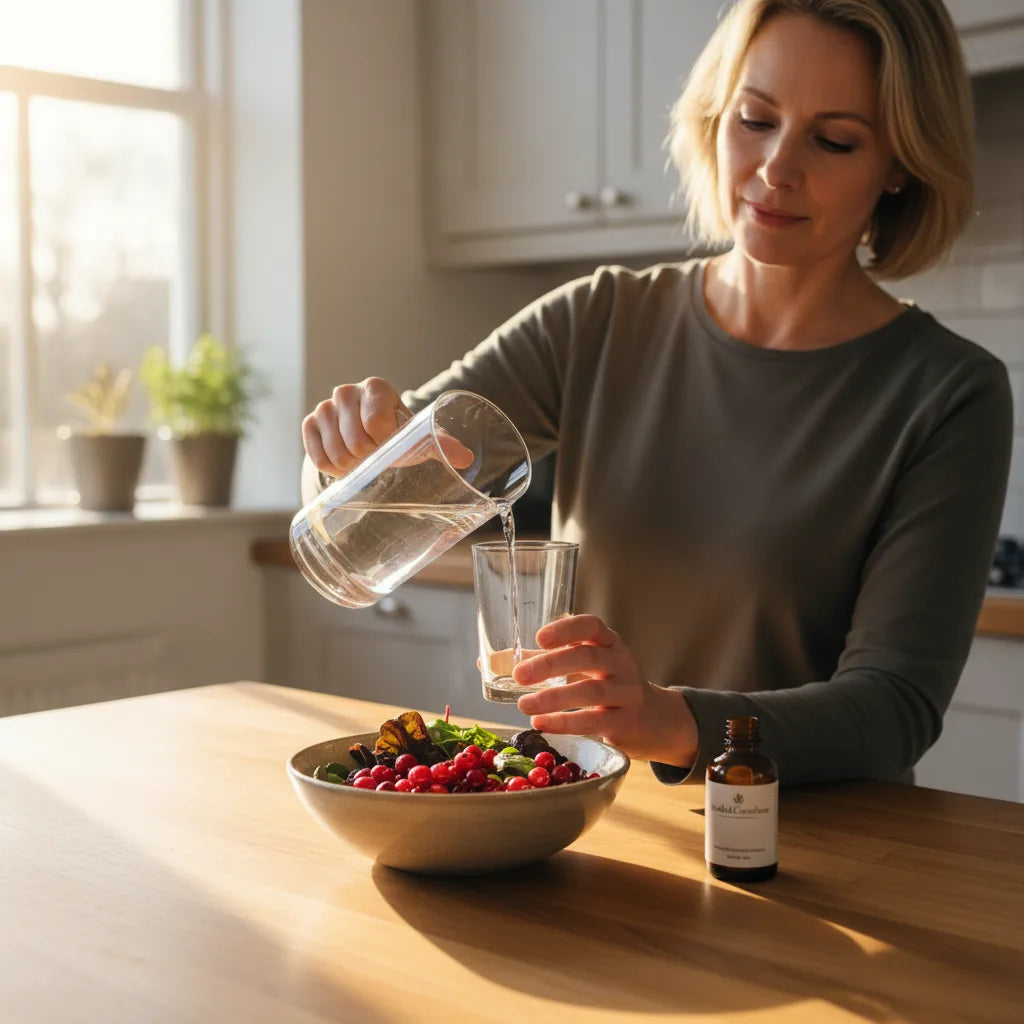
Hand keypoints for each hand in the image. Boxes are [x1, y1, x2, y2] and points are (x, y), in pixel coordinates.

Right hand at [301, 377, 472, 477]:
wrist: (364, 433)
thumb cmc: (396, 434)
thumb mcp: (418, 437)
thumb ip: (441, 445)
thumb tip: (466, 459)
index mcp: (377, 388)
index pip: (376, 425)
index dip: (385, 445)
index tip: (391, 446)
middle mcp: (347, 392)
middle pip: (355, 442)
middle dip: (368, 459)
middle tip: (376, 458)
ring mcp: (325, 406)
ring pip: (336, 453)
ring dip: (351, 467)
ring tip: (362, 462)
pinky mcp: (309, 423)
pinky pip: (317, 458)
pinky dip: (332, 469)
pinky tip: (344, 465)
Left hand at [512, 614, 697, 766]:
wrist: (651, 719)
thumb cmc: (606, 684)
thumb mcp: (582, 666)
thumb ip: (541, 661)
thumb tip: (488, 661)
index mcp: (608, 642)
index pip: (591, 626)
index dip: (566, 629)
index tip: (539, 638)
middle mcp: (621, 662)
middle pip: (587, 658)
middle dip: (551, 665)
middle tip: (519, 675)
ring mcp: (627, 693)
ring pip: (591, 692)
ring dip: (553, 698)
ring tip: (524, 705)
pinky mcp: (625, 722)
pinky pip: (594, 721)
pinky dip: (565, 722)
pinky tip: (541, 724)